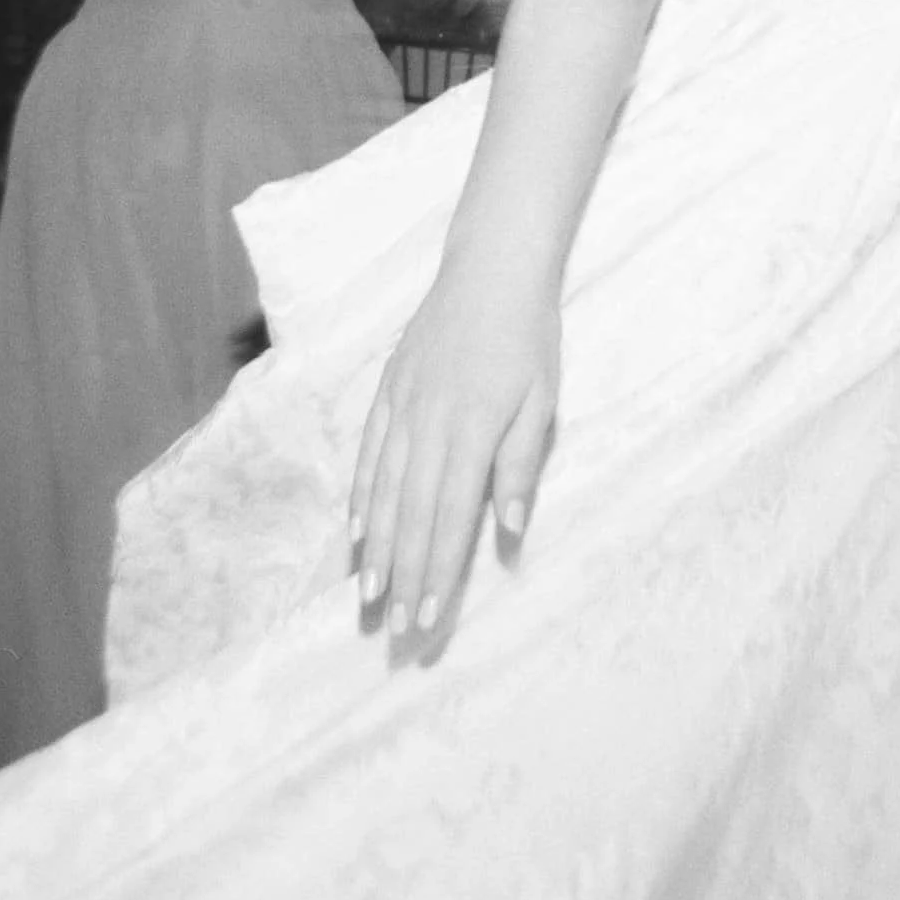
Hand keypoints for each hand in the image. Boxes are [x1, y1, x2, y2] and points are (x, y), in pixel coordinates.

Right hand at [350, 254, 559, 660]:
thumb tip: (509, 528)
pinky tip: (357, 530)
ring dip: (375, 547)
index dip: (437, 573)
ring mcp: (401, 407)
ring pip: (382, 490)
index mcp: (470, 431)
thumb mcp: (541, 399)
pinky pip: (369, 453)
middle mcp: (427, 424)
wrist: (490, 269)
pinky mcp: (387, 390)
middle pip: (411, 515)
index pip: (451, 517)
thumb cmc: (527, 337)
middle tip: (392, 630)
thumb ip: (520, 464)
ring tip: (367, 594)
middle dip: (403, 576)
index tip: (427, 619)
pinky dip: (361, 496)